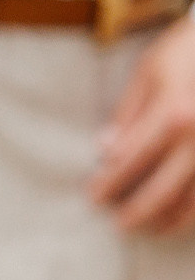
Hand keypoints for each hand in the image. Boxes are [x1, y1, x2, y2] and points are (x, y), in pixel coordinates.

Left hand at [93, 16, 194, 234]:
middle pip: (163, 188)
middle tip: (120, 225)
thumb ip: (128, 115)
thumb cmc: (185, 50)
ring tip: (155, 229)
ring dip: (174, 217)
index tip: (93, 199)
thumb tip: (105, 152)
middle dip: (139, 211)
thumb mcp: (149, 74)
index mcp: (172, 115)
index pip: (130, 161)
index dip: (109, 184)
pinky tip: (188, 215)